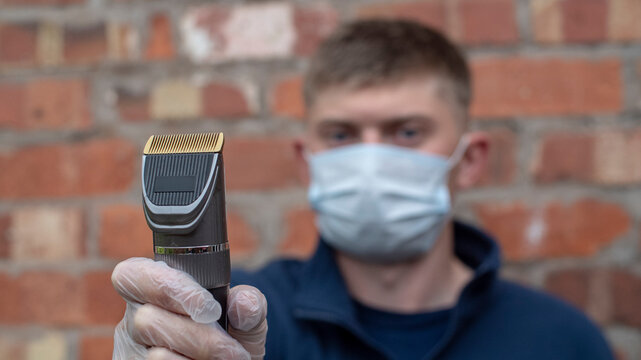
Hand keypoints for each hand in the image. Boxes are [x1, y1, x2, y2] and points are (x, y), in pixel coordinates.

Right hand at [111, 258, 267, 359]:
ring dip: (199, 358)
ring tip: (226, 359)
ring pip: (156, 356)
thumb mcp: (246, 317)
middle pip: (147, 320)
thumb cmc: (233, 335)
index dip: (169, 287)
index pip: (133, 274)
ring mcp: (132, 350)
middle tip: (230, 347)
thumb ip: (250, 304)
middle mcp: (135, 318)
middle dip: (198, 335)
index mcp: (153, 287)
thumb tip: (243, 302)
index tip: (210, 308)